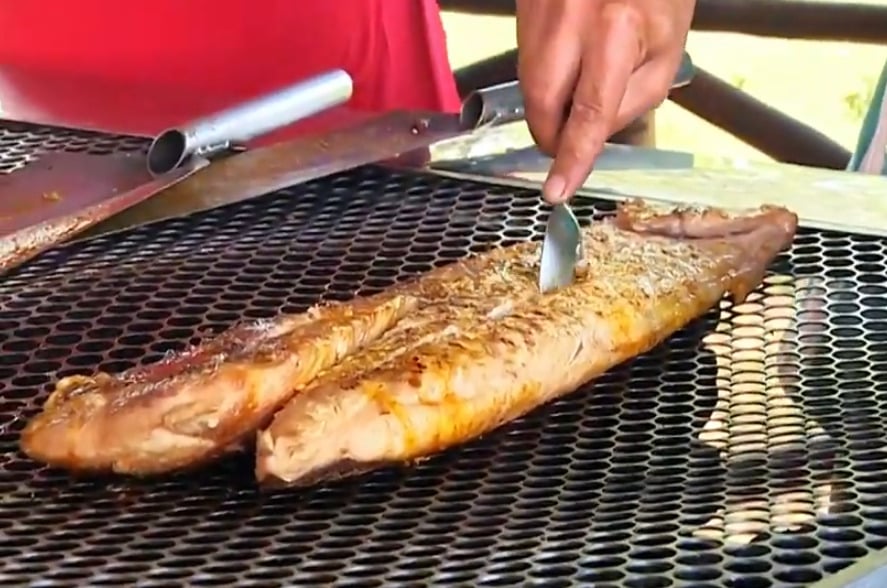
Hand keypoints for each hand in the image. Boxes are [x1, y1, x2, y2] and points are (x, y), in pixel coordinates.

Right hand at [516, 0, 695, 203]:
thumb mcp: (670, 46)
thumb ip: (637, 99)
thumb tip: (596, 133)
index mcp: (616, 31)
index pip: (589, 113)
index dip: (572, 158)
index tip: (557, 191)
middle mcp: (568, 23)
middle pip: (542, 106)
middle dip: (554, 135)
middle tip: (573, 136)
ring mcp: (538, 15)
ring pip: (529, 87)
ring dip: (550, 104)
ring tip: (582, 81)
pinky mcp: (523, 10)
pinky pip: (526, 62)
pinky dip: (546, 76)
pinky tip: (571, 58)